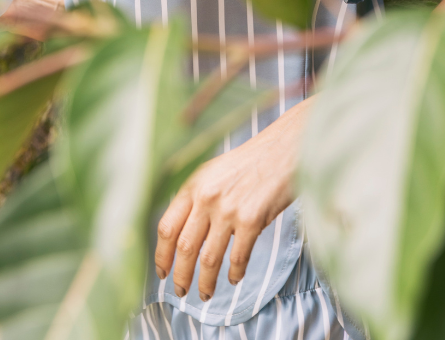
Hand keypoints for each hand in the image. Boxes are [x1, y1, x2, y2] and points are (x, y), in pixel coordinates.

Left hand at [154, 98, 309, 300]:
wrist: (282, 150)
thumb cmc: (249, 163)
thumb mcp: (213, 173)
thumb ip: (196, 199)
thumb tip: (182, 235)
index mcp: (193, 185)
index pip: (167, 227)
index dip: (161, 255)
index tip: (162, 272)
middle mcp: (207, 197)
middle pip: (184, 248)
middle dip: (181, 276)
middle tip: (180, 293)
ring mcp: (228, 209)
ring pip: (208, 259)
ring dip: (205, 283)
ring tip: (205, 294)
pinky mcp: (251, 219)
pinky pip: (238, 257)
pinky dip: (234, 273)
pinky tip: (234, 278)